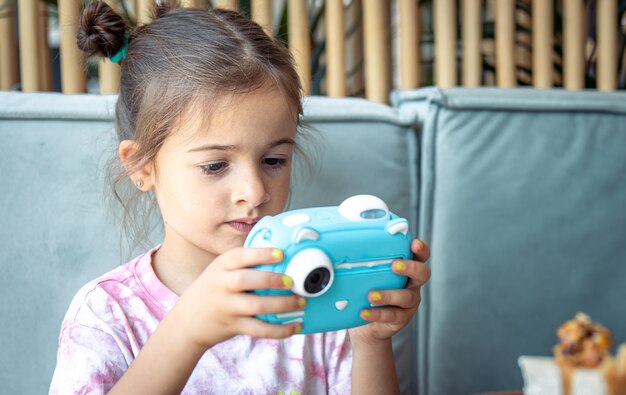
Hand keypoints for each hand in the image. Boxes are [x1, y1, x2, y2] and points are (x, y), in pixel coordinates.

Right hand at [173, 247, 303, 349]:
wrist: (188, 321)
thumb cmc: (214, 289)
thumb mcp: (220, 270)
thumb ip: (243, 264)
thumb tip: (283, 254)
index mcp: (220, 266)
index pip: (239, 256)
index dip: (260, 254)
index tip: (280, 254)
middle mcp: (221, 284)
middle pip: (245, 280)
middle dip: (272, 280)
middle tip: (292, 281)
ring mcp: (226, 306)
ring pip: (256, 306)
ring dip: (282, 304)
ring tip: (301, 301)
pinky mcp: (233, 326)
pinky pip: (259, 329)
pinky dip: (279, 330)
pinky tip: (294, 325)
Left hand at [348, 239, 430, 344]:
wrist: (366, 323)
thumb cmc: (368, 291)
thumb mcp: (369, 274)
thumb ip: (367, 261)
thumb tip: (342, 245)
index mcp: (406, 269)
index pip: (420, 256)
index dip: (421, 249)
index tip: (413, 244)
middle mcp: (412, 284)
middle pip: (422, 273)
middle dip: (411, 267)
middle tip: (394, 265)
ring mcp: (408, 303)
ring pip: (407, 297)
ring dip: (389, 294)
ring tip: (371, 295)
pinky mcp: (401, 318)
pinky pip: (392, 316)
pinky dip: (377, 313)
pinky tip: (364, 311)